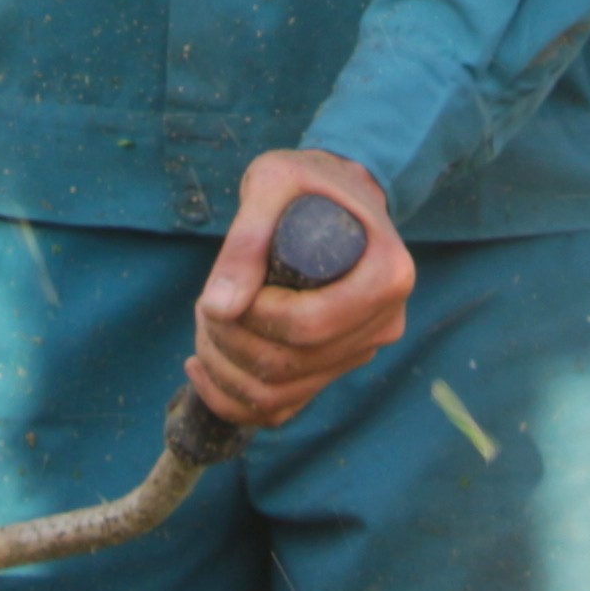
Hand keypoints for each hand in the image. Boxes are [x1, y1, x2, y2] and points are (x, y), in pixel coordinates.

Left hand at [189, 150, 413, 432]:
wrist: (336, 196)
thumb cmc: (308, 183)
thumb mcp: (273, 182)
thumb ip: (247, 238)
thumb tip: (219, 307)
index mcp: (386, 276)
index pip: (309, 326)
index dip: (253, 316)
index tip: (224, 288)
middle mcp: (384, 323)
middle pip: (291, 365)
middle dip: (229, 342)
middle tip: (205, 304)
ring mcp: (361, 351)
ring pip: (280, 392)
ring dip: (224, 369)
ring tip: (205, 325)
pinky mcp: (335, 368)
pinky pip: (282, 408)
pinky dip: (232, 398)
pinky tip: (203, 366)